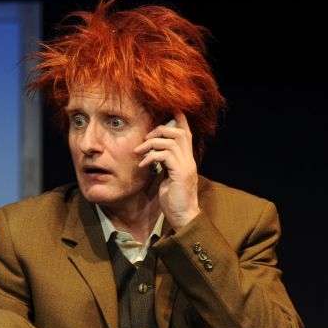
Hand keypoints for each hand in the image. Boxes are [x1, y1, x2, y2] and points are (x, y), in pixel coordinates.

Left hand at [137, 114, 199, 229]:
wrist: (183, 217)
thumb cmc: (174, 200)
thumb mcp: (167, 178)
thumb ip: (164, 165)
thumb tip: (154, 156)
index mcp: (186, 159)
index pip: (186, 133)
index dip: (179, 119)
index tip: (169, 110)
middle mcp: (189, 160)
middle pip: (179, 132)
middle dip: (160, 129)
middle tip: (145, 139)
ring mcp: (186, 166)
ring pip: (171, 140)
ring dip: (151, 143)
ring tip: (139, 152)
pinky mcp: (180, 173)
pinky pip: (164, 155)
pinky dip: (151, 157)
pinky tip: (143, 165)